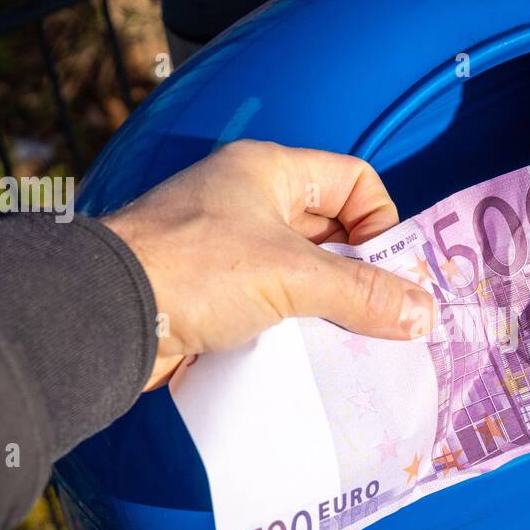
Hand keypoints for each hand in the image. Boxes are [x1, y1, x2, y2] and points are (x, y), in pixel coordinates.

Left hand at [102, 140, 436, 389]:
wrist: (105, 317)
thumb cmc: (196, 270)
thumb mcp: (292, 277)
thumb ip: (362, 294)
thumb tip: (424, 315)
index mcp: (269, 172)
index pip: (354, 182)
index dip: (381, 223)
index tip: (390, 273)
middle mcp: (249, 202)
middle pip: (332, 231)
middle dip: (362, 273)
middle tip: (388, 317)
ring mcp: (228, 249)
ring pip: (304, 274)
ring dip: (330, 306)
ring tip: (356, 343)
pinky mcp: (213, 295)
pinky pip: (273, 306)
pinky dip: (297, 328)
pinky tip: (313, 357)